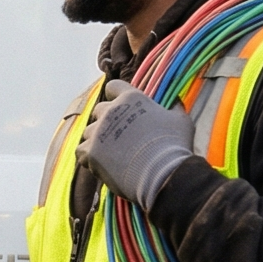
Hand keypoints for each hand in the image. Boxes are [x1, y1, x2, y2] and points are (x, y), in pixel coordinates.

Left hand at [79, 80, 195, 208]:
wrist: (163, 175)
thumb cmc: (174, 146)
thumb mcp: (180, 120)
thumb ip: (174, 107)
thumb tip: (176, 101)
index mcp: (131, 99)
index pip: (113, 86)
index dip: (115, 95)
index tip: (119, 106)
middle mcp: (111, 111)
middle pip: (99, 110)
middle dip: (107, 121)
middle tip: (120, 137)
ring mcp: (98, 132)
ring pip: (89, 132)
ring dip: (98, 140)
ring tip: (115, 155)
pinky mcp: (90, 152)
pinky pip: (81, 151)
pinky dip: (90, 158)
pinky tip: (103, 164)